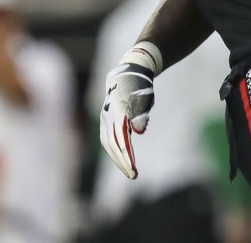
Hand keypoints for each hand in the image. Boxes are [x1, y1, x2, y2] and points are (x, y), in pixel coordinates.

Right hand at [99, 43, 160, 178]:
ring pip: (108, 144)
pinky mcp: (106, 121)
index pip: (121, 138)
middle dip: (122, 162)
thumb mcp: (145, 97)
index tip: (133, 170)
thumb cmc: (140, 86)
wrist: (127, 74)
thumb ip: (142, 114)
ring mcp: (105, 119)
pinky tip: (124, 160)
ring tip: (130, 171)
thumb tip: (139, 131)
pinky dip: (115, 151)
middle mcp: (108, 116)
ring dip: (118, 159)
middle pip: (112, 144)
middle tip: (133, 176)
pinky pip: (108, 140)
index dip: (127, 156)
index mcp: (118, 111)